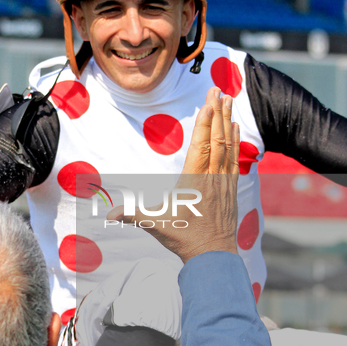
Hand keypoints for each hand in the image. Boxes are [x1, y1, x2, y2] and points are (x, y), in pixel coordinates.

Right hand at [107, 86, 238, 262]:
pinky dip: (236, 142)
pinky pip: (234, 159)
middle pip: (217, 139)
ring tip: (230, 99)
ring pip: (228, 146)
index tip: (210, 102)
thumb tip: (109, 215)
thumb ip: (133, 216)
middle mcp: (212, 178)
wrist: (213, 256)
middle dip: (218, 113)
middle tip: (219, 89)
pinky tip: (237, 129)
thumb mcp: (156, 226)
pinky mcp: (230, 188)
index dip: (205, 123)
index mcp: (194, 182)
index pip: (201, 146)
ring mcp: (223, 182)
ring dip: (229, 121)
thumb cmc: (185, 239)